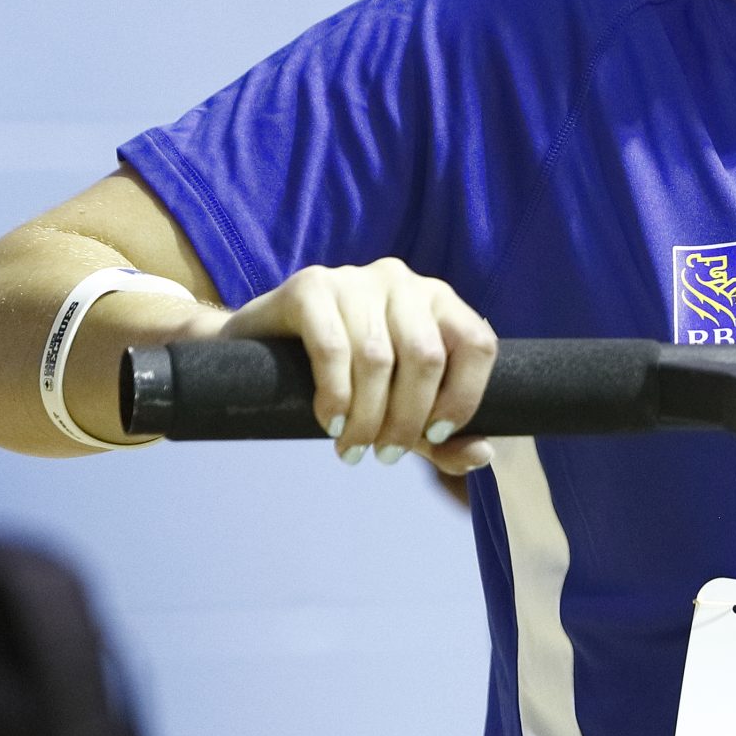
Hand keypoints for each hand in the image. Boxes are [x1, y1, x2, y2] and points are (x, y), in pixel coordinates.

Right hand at [221, 259, 497, 475]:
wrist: (255, 355)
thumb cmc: (346, 382)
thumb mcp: (399, 410)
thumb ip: (441, 437)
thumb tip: (481, 455)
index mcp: (439, 302)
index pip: (477, 344)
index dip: (464, 397)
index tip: (436, 437)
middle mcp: (403, 281)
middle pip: (426, 357)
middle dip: (407, 420)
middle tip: (385, 456)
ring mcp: (356, 279)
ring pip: (378, 358)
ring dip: (368, 418)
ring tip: (353, 449)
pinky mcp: (310, 286)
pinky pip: (332, 347)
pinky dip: (336, 395)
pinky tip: (331, 423)